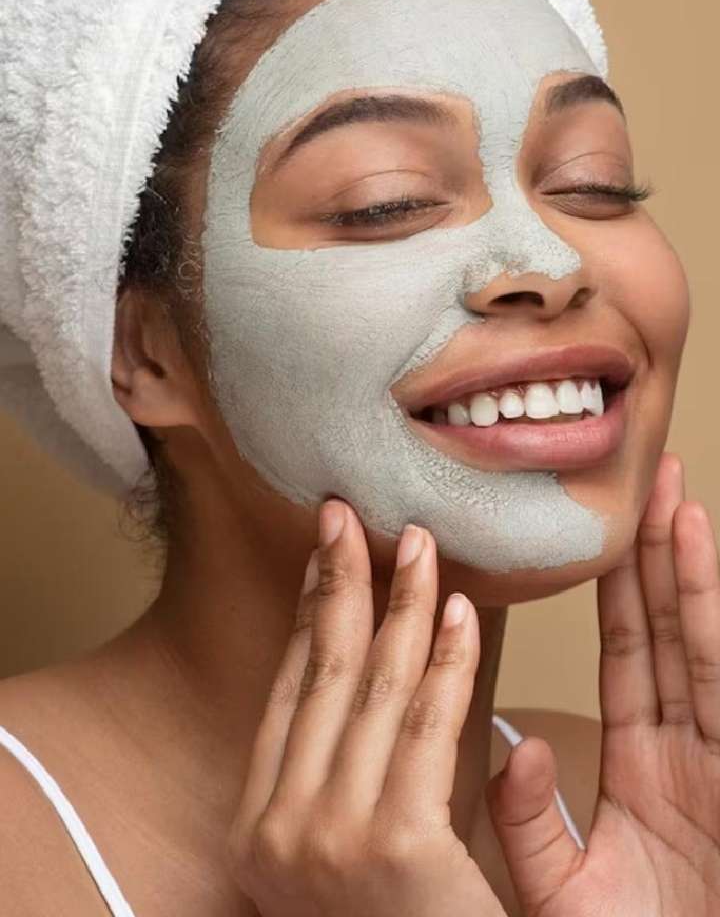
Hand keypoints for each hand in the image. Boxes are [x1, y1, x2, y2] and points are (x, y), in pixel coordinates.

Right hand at [229, 500, 505, 915]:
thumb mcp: (342, 856)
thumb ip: (344, 772)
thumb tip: (369, 669)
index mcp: (258, 826)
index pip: (292, 689)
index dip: (312, 610)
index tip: (328, 552)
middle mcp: (278, 827)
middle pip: (323, 672)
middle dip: (344, 581)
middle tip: (357, 514)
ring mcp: (330, 837)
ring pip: (376, 687)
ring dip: (401, 603)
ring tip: (420, 545)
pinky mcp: (395, 846)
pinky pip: (430, 727)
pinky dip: (447, 662)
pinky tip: (457, 613)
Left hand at [487, 452, 719, 915]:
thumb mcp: (560, 892)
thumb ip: (527, 820)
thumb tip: (509, 740)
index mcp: (645, 771)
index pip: (628, 655)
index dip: (622, 590)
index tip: (609, 530)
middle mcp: (688, 753)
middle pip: (668, 632)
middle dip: (661, 555)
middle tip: (651, 477)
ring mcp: (717, 763)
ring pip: (697, 646)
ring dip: (687, 570)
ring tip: (675, 499)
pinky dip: (709, 620)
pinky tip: (697, 561)